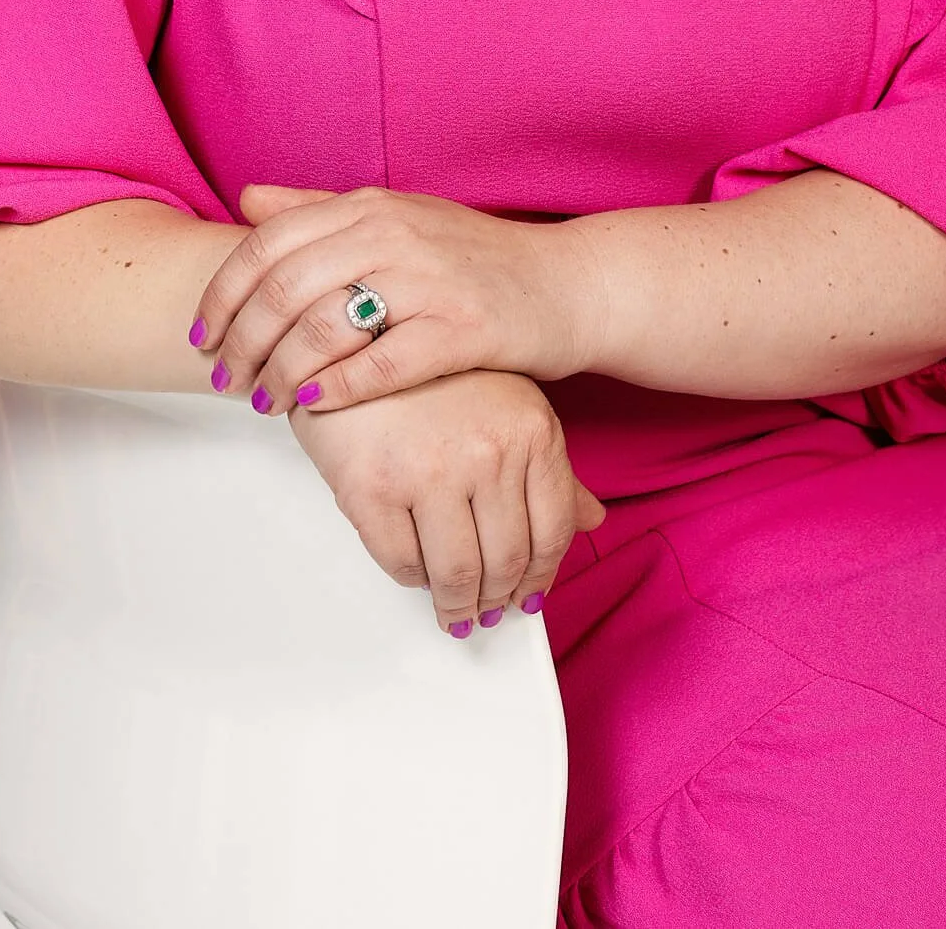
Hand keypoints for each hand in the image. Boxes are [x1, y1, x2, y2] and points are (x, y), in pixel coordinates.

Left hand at [190, 182, 597, 412]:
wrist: (567, 284)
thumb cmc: (473, 259)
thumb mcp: (397, 216)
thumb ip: (321, 209)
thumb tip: (249, 200)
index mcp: (370, 206)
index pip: (268, 243)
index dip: (222, 293)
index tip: (202, 335)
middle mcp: (394, 233)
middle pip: (285, 288)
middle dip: (240, 342)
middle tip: (224, 380)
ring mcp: (429, 280)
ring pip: (323, 328)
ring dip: (279, 373)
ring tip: (262, 402)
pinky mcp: (462, 330)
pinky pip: (380, 366)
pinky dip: (336, 391)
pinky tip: (314, 409)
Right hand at [289, 369, 605, 635]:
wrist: (353, 335)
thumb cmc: (432, 369)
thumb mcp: (509, 404)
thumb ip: (551, 468)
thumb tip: (592, 520)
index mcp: (531, 431)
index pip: (553, 531)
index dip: (541, 577)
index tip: (528, 596)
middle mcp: (486, 452)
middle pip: (507, 561)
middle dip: (497, 598)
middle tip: (486, 610)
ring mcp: (428, 471)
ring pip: (456, 573)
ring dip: (458, 602)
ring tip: (455, 607)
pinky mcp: (371, 487)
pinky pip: (403, 562)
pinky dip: (414, 578)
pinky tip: (418, 569)